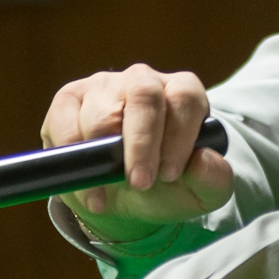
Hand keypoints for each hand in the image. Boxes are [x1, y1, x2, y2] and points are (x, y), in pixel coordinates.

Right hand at [44, 64, 233, 239]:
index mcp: (183, 93)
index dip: (178, 136)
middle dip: (140, 143)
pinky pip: (65, 119)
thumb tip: (202, 160)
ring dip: (101, 157)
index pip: (184, 98)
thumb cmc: (167, 187)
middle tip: (139, 183)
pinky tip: (82, 183)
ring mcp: (104, 87)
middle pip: (143, 95)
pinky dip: (70, 155)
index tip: (169, 175)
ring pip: (101, 111)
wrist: (125, 197)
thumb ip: (213, 179)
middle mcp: (144, 81)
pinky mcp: (70, 100)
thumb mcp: (200, 192)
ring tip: (105, 195)